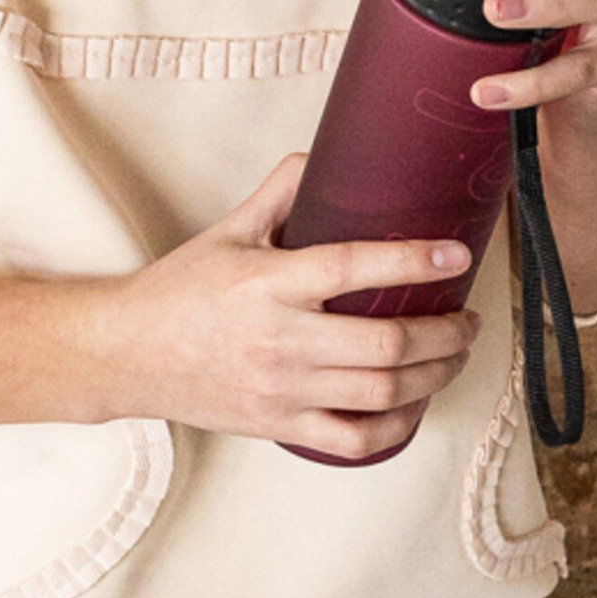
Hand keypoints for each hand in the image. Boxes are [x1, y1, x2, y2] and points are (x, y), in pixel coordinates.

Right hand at [103, 154, 481, 458]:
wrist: (128, 354)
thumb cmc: (180, 289)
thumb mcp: (228, 230)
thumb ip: (280, 193)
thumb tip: (321, 156)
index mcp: (269, 283)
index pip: (353, 268)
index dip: (412, 261)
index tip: (455, 254)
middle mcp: (280, 340)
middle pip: (385, 345)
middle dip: (445, 332)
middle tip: (469, 317)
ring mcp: (282, 390)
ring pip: (382, 393)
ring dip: (435, 374)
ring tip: (455, 353)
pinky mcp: (279, 425)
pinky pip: (354, 441)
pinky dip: (397, 428)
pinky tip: (414, 404)